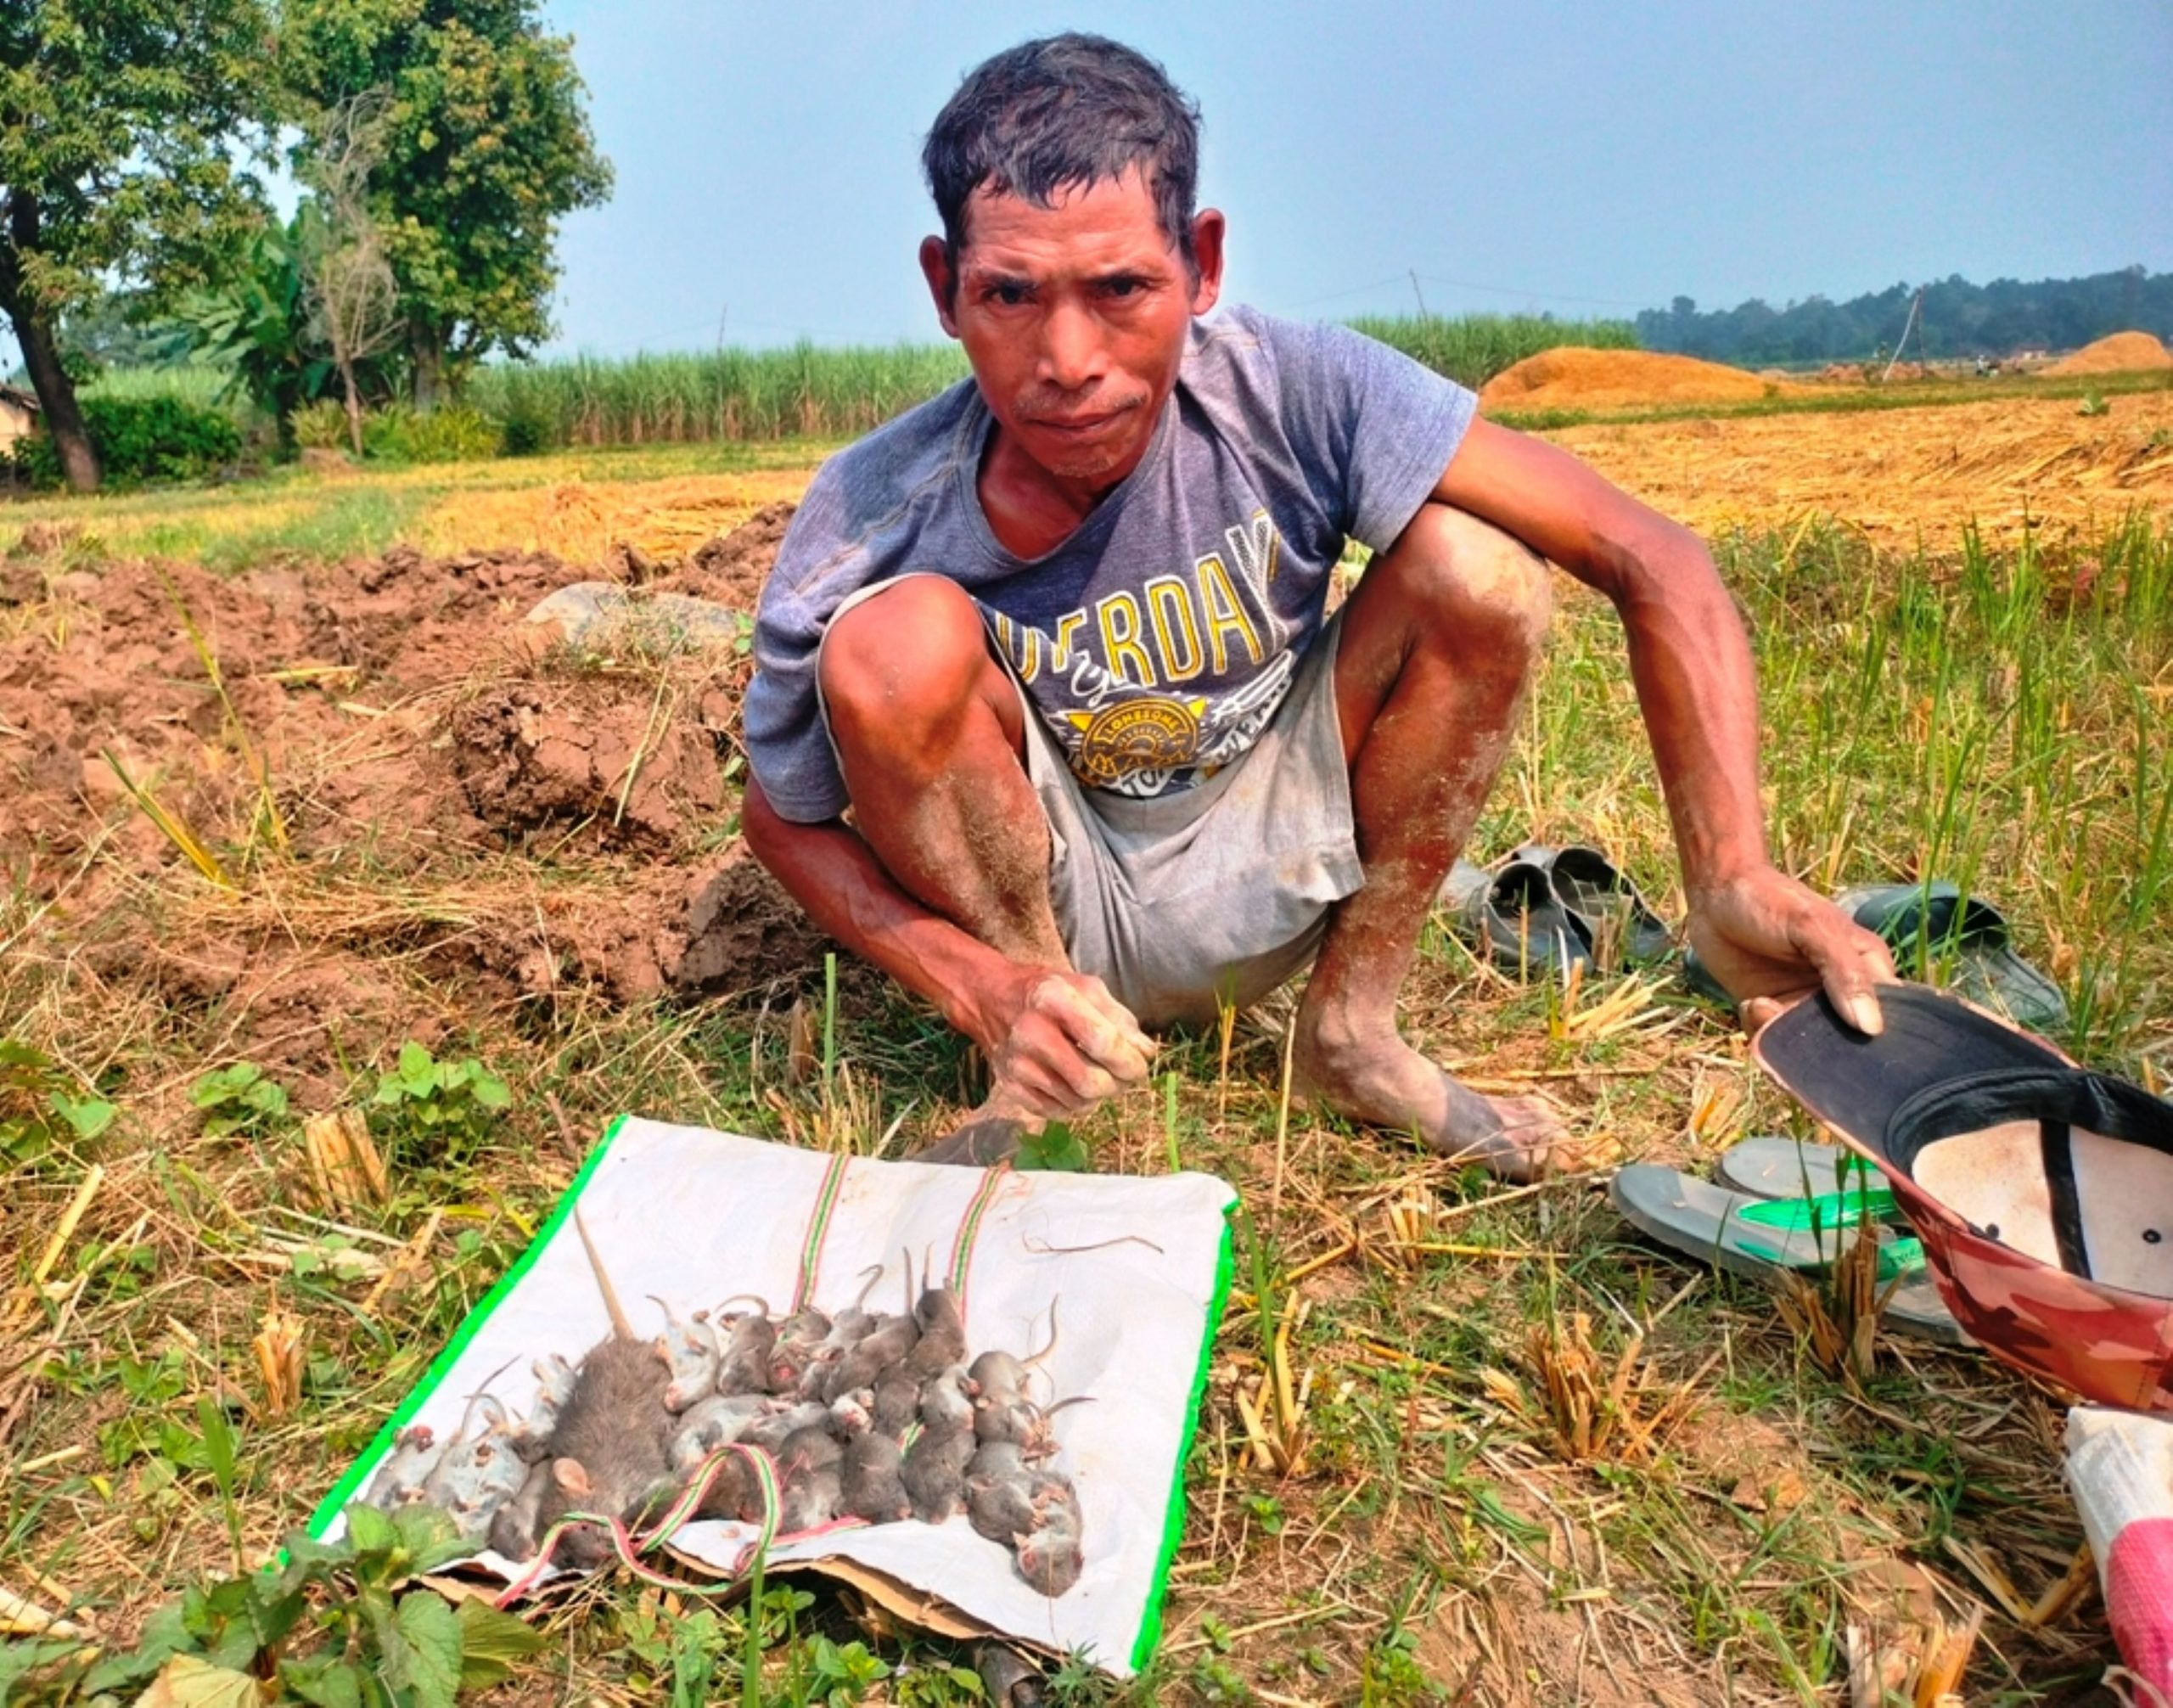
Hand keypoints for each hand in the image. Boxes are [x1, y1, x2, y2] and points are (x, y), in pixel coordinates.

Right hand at [965, 965, 1156, 1119]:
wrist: (991, 1000)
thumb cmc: (1047, 992)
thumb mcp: (1085, 988)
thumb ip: (1120, 1019)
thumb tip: (1147, 1054)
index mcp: (1052, 999)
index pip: (1102, 1042)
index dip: (1130, 1061)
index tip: (1140, 1066)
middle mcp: (1030, 1032)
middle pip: (1090, 1081)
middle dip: (1118, 1085)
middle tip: (1125, 1077)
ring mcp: (1018, 1064)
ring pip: (1077, 1103)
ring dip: (1100, 1096)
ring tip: (1101, 1077)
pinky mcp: (1010, 1086)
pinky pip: (1058, 1113)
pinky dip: (1077, 1105)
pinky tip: (1077, 1085)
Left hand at [1685, 865, 1895, 1035]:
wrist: (1715, 891)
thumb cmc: (1771, 899)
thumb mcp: (1812, 927)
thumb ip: (1845, 973)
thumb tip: (1872, 1028)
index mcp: (1869, 969)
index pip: (1889, 1018)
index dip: (1878, 1044)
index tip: (1854, 1056)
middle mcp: (1843, 993)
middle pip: (1849, 1044)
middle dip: (1824, 1052)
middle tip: (1791, 1030)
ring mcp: (1806, 1005)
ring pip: (1808, 1050)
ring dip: (1785, 1041)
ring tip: (1762, 1004)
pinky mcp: (1772, 1012)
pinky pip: (1775, 1042)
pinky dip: (1761, 1033)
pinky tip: (1750, 1003)